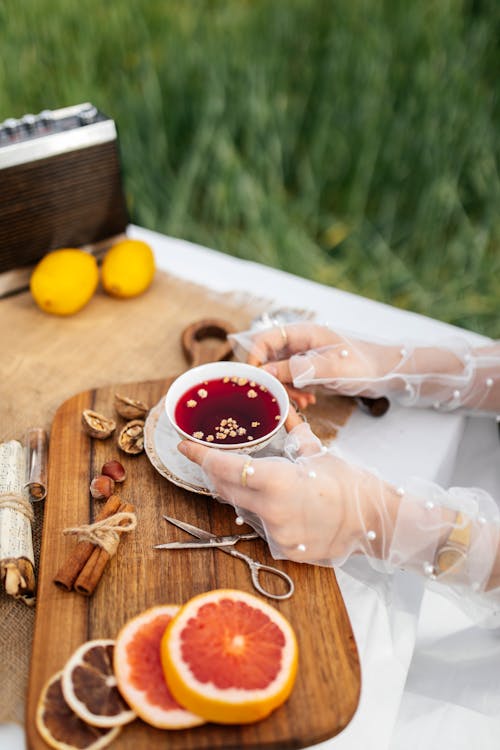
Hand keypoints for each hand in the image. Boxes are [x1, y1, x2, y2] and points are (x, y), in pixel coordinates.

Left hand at [177, 419, 386, 563]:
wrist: (374, 522)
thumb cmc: (349, 484)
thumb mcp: (317, 452)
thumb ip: (293, 431)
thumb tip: (282, 410)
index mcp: (276, 481)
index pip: (225, 467)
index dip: (201, 456)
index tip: (185, 446)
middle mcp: (270, 510)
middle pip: (226, 489)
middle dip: (217, 473)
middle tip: (213, 458)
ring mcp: (274, 534)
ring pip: (242, 509)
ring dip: (241, 493)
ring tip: (256, 479)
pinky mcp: (282, 550)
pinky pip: (260, 527)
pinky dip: (261, 513)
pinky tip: (276, 504)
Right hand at [232, 322, 399, 405]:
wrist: (386, 373)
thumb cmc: (363, 365)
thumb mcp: (330, 369)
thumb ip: (298, 369)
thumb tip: (266, 373)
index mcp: (303, 333)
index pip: (265, 339)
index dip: (255, 358)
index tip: (254, 381)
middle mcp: (300, 343)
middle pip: (268, 357)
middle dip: (272, 379)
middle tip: (281, 397)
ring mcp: (304, 356)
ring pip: (278, 372)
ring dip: (285, 389)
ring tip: (303, 401)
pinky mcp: (309, 370)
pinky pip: (291, 380)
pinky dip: (294, 392)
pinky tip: (309, 401)